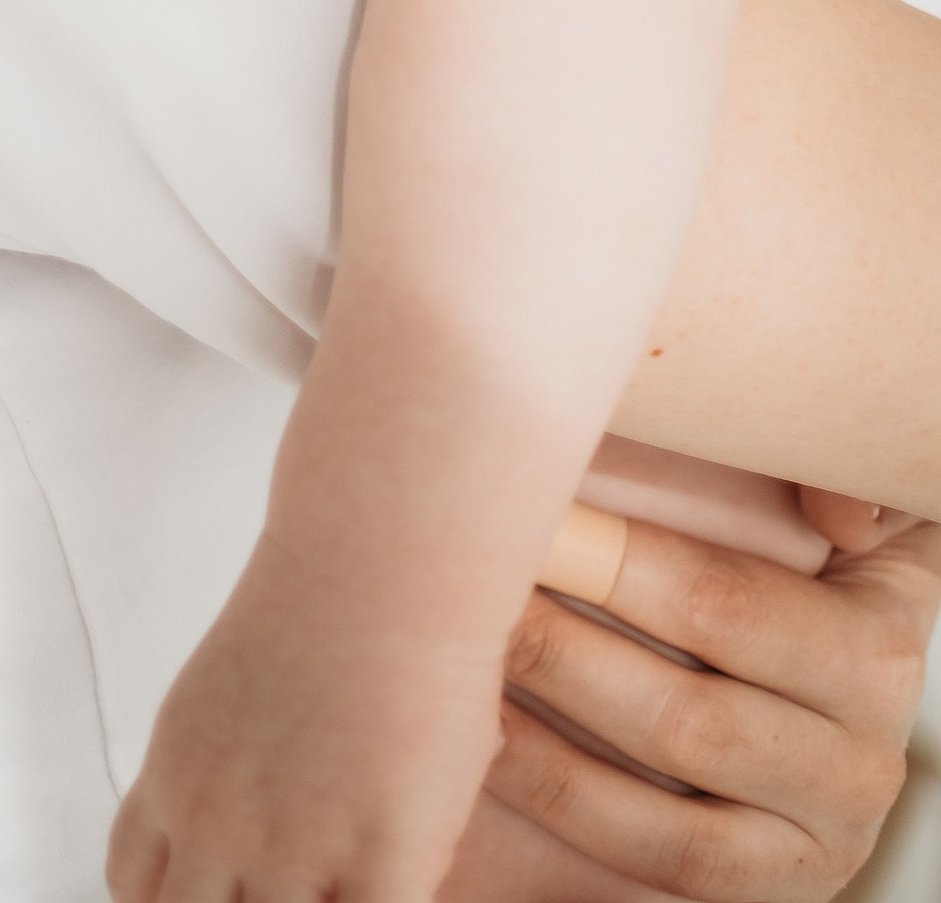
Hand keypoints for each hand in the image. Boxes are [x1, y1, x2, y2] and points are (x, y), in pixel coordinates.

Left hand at [109, 530, 508, 902]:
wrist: (382, 558)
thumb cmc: (324, 609)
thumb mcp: (224, 691)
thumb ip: (223, 769)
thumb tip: (252, 821)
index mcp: (176, 778)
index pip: (134, 890)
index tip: (225, 886)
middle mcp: (218, 824)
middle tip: (280, 879)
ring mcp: (297, 851)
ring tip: (336, 877)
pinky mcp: (383, 861)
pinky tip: (399, 883)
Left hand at [478, 514, 938, 901]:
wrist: (832, 704)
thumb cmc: (808, 576)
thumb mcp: (849, 527)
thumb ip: (835, 483)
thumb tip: (840, 510)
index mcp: (879, 642)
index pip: (723, 604)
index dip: (609, 560)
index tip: (519, 514)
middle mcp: (863, 756)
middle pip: (685, 710)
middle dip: (557, 642)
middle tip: (467, 586)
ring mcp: (821, 836)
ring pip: (670, 784)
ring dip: (556, 714)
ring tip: (464, 656)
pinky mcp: (772, 890)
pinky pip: (663, 854)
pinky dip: (567, 796)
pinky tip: (490, 741)